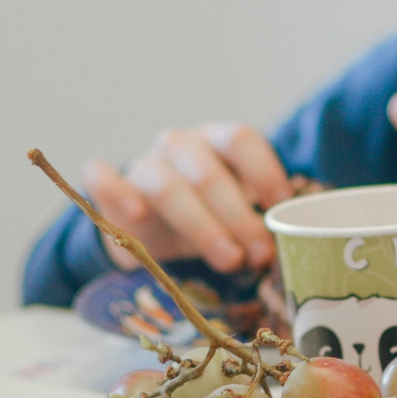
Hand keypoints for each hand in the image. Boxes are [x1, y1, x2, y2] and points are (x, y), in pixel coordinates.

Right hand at [84, 123, 292, 272]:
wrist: (149, 225)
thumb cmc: (207, 215)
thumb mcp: (236, 214)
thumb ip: (259, 223)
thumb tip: (295, 252)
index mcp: (217, 141)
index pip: (241, 138)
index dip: (264, 171)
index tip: (280, 209)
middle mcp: (180, 145)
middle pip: (209, 173)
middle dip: (238, 216)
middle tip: (260, 254)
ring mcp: (143, 163)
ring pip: (165, 185)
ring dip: (200, 224)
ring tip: (228, 259)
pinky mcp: (107, 185)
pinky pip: (100, 177)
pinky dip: (114, 191)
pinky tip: (135, 215)